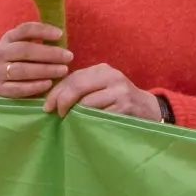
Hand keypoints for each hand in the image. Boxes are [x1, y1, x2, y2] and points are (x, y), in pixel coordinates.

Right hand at [0, 23, 70, 98]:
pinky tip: (48, 84)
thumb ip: (36, 41)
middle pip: (25, 50)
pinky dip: (34, 86)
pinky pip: (17, 88)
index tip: (60, 34)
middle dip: (49, 53)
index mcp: (8, 38)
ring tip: (63, 70)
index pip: (25, 30)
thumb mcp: (20, 45)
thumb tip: (61, 37)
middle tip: (69, 57)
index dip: (43, 30)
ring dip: (44, 70)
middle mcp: (0, 53)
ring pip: (21, 70)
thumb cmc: (15, 60)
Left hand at [42, 63, 161, 121]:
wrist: (149, 110)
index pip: (72, 77)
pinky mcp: (125, 106)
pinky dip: (90, 122)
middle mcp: (111, 76)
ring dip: (75, 115)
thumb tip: (52, 100)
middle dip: (62, 101)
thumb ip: (81, 89)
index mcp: (102, 69)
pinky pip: (99, 115)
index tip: (47, 106)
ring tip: (72, 121)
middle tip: (57, 114)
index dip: (56, 92)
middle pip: (78, 86)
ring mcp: (119, 91)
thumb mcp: (101, 88)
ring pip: (87, 103)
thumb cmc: (118, 101)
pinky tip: (88, 126)